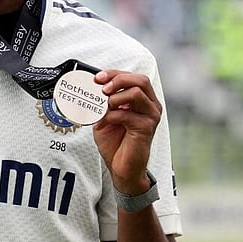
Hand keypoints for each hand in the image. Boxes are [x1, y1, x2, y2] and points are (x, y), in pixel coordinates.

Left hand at [91, 69, 161, 194]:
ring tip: (103, 108)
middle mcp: (151, 105)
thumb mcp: (105, 116)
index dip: (114, 74)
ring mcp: (151, 116)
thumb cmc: (115, 142)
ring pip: (136, 93)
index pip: (132, 77)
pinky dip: (109, 116)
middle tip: (102, 89)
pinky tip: (102, 124)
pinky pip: (126, 114)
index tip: (97, 78)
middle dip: (117, 80)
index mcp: (143, 99)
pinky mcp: (146, 127)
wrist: (121, 168)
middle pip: (140, 80)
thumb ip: (102, 101)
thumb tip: (91, 86)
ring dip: (114, 98)